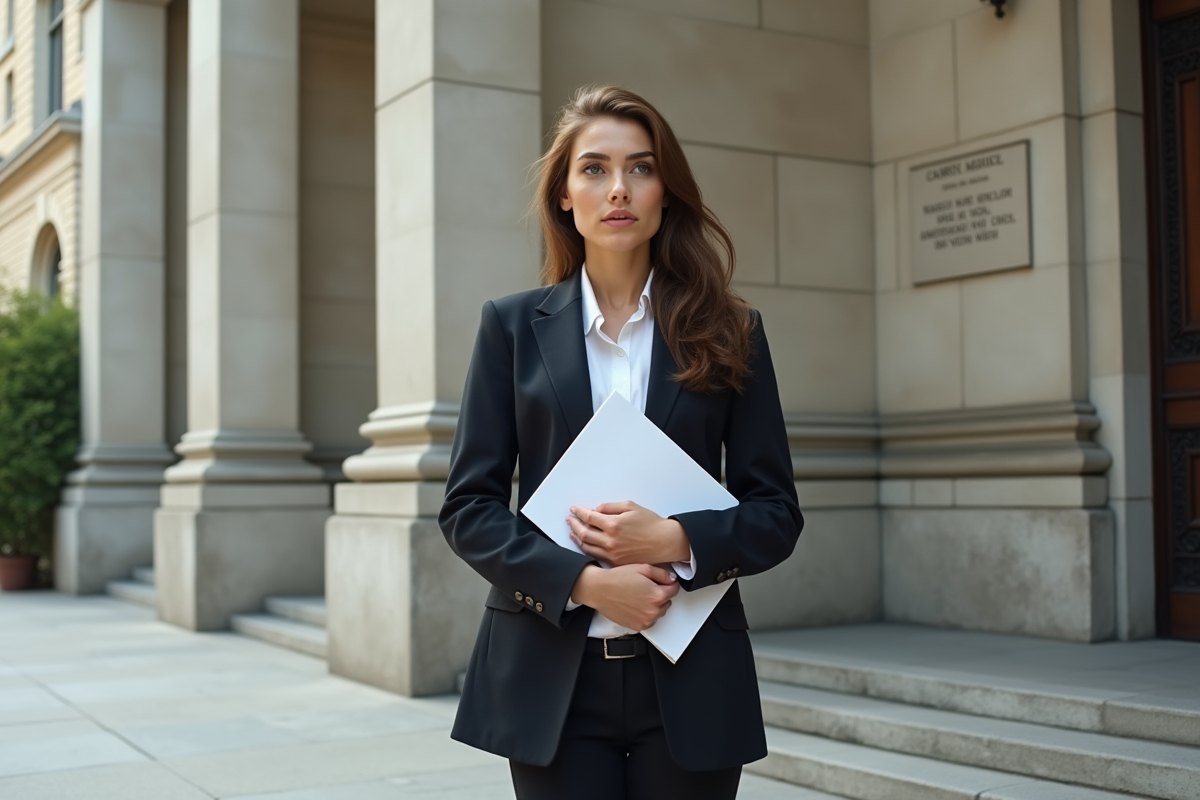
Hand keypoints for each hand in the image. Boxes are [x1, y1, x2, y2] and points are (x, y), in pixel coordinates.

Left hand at [567, 501, 690, 565]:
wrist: (664, 542)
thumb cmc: (651, 523)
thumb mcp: (631, 507)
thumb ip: (610, 507)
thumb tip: (596, 510)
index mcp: (613, 525)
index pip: (589, 517)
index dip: (579, 512)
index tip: (574, 510)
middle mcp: (610, 541)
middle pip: (584, 533)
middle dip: (574, 525)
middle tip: (570, 520)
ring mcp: (612, 554)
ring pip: (587, 547)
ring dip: (577, 538)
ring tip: (573, 532)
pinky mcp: (616, 563)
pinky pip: (596, 556)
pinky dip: (587, 549)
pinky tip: (585, 545)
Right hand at [570, 564, 679, 630]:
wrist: (599, 590)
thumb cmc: (618, 578)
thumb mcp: (643, 568)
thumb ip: (662, 574)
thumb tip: (672, 580)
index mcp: (657, 595)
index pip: (674, 590)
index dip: (669, 584)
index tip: (664, 582)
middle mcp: (653, 610)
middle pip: (667, 602)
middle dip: (661, 594)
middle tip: (647, 587)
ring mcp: (646, 620)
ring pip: (659, 612)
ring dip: (654, 605)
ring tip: (640, 596)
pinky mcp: (637, 626)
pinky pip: (649, 621)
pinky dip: (646, 614)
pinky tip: (636, 605)